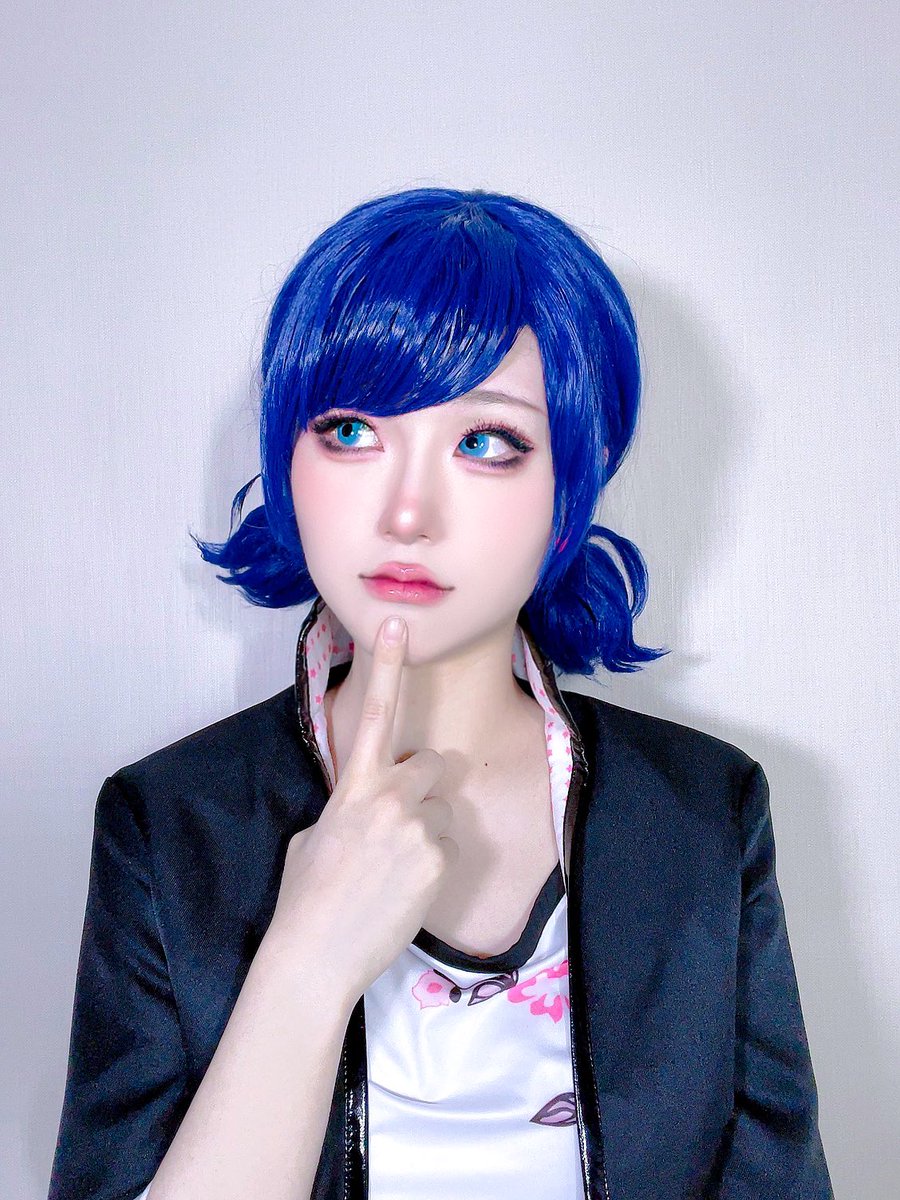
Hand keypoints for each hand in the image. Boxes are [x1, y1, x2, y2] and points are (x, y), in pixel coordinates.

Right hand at [267, 615, 457, 996]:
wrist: (316, 953)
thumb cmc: (305, 895)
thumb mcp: (315, 834)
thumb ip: (350, 804)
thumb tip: (371, 803)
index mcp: (351, 785)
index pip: (371, 712)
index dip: (387, 664)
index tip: (396, 623)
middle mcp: (388, 796)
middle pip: (431, 761)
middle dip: (423, 783)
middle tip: (401, 818)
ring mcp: (417, 827)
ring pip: (443, 810)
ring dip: (428, 829)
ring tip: (395, 868)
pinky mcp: (439, 860)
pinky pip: (449, 847)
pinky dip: (434, 864)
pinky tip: (405, 888)